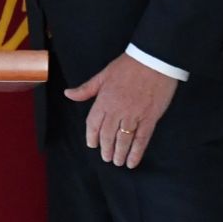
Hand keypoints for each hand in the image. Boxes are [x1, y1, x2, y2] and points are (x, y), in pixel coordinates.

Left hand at [61, 54, 177, 167]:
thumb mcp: (103, 75)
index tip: (93, 145)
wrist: (154, 60)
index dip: (92, 137)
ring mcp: (134, 116)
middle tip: (106, 158)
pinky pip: (141, 139)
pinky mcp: (149, 118)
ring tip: (117, 162)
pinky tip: (132, 161)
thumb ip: (86, 89)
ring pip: (123, 140)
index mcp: (104, 100)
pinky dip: (136, 152)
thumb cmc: (128, 66)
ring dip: (119, 153)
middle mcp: (117, 111)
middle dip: (106, 149)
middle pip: (108, 135)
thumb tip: (68, 94)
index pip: (93, 124)